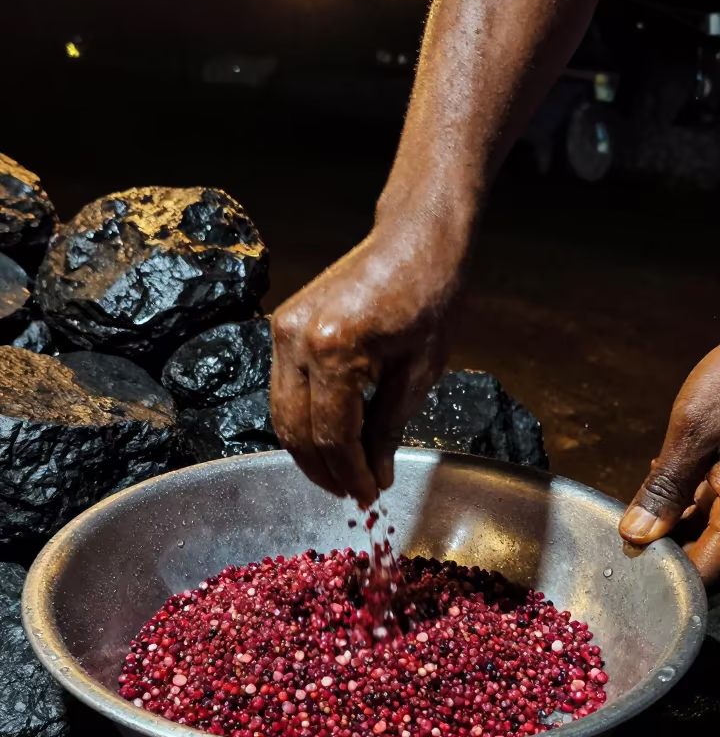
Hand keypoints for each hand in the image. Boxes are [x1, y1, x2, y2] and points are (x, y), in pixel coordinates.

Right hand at [270, 218, 466, 507]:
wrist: (415, 239)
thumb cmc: (430, 297)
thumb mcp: (419, 373)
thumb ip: (389, 429)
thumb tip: (376, 476)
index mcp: (335, 350)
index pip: (334, 435)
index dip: (352, 475)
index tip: (370, 497)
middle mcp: (297, 340)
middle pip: (298, 430)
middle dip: (325, 471)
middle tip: (354, 495)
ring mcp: (282, 330)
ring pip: (282, 415)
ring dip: (308, 452)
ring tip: (341, 475)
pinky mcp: (281, 325)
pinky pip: (282, 390)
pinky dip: (301, 421)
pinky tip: (327, 439)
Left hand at [619, 346, 719, 583]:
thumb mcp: (695, 430)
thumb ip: (666, 486)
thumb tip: (635, 534)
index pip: (705, 574)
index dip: (666, 576)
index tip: (627, 564)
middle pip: (710, 554)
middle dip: (669, 548)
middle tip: (628, 535)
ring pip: (714, 530)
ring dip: (679, 524)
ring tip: (642, 508)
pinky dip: (696, 500)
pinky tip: (671, 479)